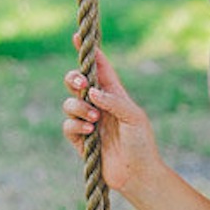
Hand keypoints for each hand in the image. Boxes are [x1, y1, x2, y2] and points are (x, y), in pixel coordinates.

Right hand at [62, 45, 162, 194]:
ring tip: (94, 119)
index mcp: (114, 93)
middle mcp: (99, 104)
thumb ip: (115, 101)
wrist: (137, 174)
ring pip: (68, 103)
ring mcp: (87, 121)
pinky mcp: (80, 139)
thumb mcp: (134, 117)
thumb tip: (92, 91)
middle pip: (76, 82)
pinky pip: (67, 125)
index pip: (99, 67)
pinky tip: (90, 133)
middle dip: (74, 79)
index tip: (78, 35)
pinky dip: (75, 125)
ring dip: (78, 108)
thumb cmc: (141, 143)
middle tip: (83, 85)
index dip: (88, 51)